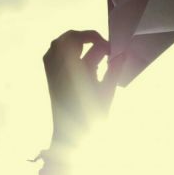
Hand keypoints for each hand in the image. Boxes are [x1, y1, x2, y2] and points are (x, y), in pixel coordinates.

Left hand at [44, 30, 120, 147]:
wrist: (70, 137)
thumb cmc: (90, 118)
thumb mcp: (107, 93)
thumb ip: (114, 70)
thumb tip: (123, 53)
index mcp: (75, 68)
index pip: (88, 42)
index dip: (101, 41)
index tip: (112, 50)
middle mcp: (60, 66)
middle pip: (70, 37)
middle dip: (88, 37)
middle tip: (102, 47)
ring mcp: (52, 71)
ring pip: (59, 44)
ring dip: (75, 42)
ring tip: (91, 51)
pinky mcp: (50, 77)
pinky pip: (53, 55)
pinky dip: (65, 51)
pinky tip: (79, 60)